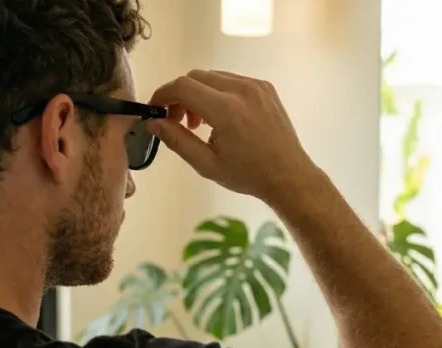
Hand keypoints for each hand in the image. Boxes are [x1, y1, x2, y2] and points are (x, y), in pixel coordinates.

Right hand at [146, 70, 317, 201]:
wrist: (289, 176)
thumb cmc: (247, 175)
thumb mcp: (206, 164)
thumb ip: (176, 140)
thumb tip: (152, 123)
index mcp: (226, 110)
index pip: (182, 87)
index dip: (162, 95)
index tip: (155, 110)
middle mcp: (241, 90)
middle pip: (195, 77)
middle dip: (179, 96)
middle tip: (178, 122)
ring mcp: (256, 85)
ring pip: (213, 76)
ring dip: (198, 94)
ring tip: (200, 124)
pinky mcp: (265, 87)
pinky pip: (231, 80)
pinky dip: (217, 93)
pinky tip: (221, 118)